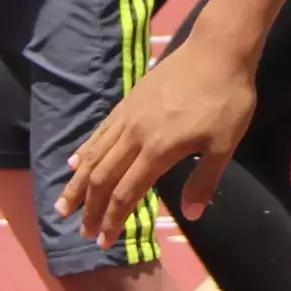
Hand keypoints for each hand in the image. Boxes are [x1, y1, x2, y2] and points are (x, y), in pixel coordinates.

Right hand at [63, 39, 258, 242]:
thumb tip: (192, 216)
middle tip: (81, 231)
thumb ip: (205, 180)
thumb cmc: (227, 98)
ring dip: (78, 183)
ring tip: (63, 205)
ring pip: (95, 154)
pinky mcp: (129, 100)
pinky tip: (75, 161)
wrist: (217, 49)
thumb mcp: (225, 144)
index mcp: (158, 150)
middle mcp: (136, 134)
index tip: (103, 241)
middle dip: (90, 208)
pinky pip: (101, 131)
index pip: (126, 193)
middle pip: (103, 177)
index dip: (112, 220)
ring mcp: (129, 115)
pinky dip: (85, 150)